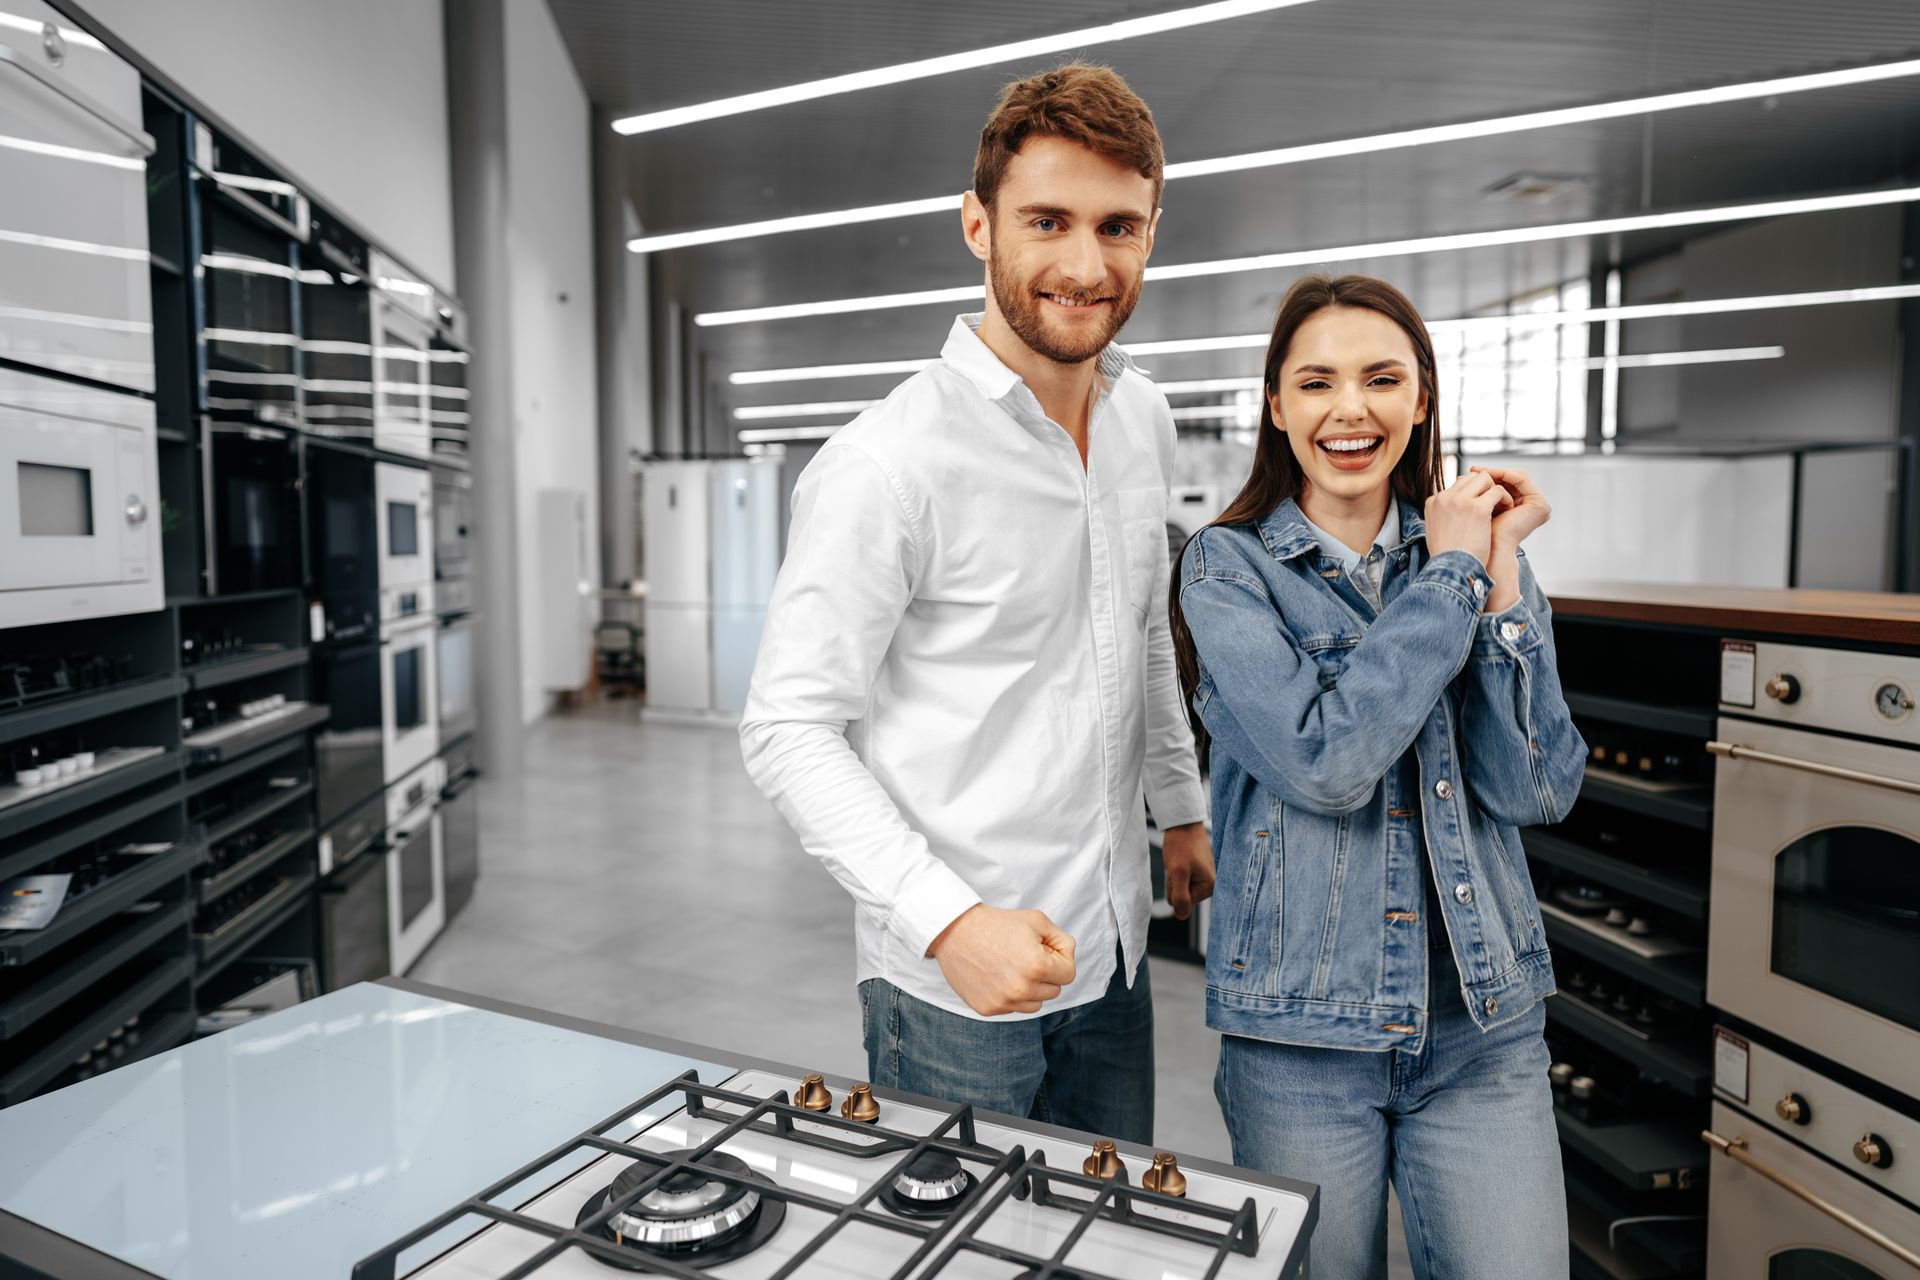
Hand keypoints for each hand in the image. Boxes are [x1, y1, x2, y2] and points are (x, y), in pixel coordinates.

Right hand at [926, 904, 1076, 1015]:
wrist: (955, 931)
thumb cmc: (998, 924)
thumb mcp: (1037, 921)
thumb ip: (1062, 941)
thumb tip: (1068, 960)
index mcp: (1038, 966)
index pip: (1069, 975)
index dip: (1060, 959)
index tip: (1045, 949)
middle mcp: (1022, 989)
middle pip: (1054, 991)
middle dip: (1046, 975)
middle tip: (1026, 956)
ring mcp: (1004, 1002)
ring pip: (1035, 1004)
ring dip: (1030, 989)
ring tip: (1012, 967)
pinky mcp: (988, 1009)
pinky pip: (1013, 1008)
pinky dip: (1010, 995)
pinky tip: (997, 976)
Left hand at [1161, 822, 1214, 920]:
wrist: (1182, 824)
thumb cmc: (1181, 845)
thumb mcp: (1178, 872)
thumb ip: (1180, 896)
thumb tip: (1181, 916)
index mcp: (1210, 888)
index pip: (1183, 904)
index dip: (1175, 888)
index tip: (1181, 871)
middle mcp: (1209, 886)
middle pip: (1181, 898)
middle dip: (1174, 883)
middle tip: (1179, 865)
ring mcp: (1202, 879)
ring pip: (1179, 890)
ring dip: (1174, 877)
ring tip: (1180, 861)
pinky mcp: (1196, 873)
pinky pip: (1180, 881)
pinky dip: (1176, 873)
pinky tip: (1180, 861)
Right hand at [1422, 471, 1510, 566]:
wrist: (1451, 571)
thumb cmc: (1447, 559)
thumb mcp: (1436, 532)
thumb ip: (1445, 517)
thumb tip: (1456, 514)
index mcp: (1433, 502)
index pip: (1457, 485)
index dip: (1473, 493)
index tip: (1482, 506)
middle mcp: (1445, 498)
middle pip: (1471, 477)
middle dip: (1485, 487)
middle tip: (1495, 502)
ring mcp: (1460, 501)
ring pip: (1485, 479)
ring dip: (1495, 491)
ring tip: (1501, 506)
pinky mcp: (1477, 508)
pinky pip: (1497, 491)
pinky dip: (1505, 499)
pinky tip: (1507, 510)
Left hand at [1471, 466, 1550, 548]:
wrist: (1486, 550)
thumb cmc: (1477, 535)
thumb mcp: (1478, 507)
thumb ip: (1479, 492)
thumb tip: (1466, 473)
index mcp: (1520, 511)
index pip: (1504, 486)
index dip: (1486, 477)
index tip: (1467, 473)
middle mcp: (1531, 509)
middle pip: (1510, 481)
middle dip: (1491, 473)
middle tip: (1472, 469)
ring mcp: (1538, 507)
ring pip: (1515, 478)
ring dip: (1496, 472)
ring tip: (1478, 472)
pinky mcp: (1540, 505)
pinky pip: (1521, 479)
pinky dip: (1504, 474)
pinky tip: (1488, 474)